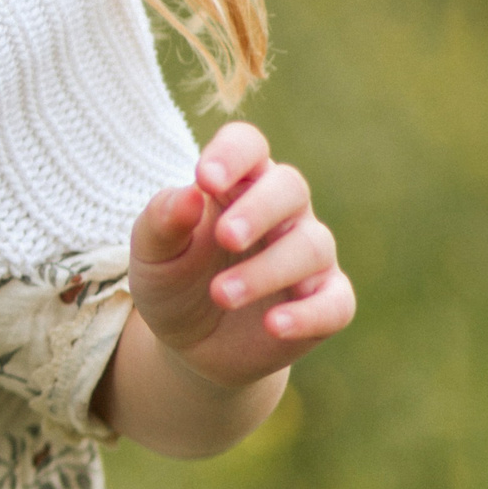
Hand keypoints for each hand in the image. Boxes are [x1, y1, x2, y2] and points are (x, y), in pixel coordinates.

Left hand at [128, 121, 355, 392]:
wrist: (188, 342)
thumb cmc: (173, 279)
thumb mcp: (152, 252)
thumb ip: (163, 220)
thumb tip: (189, 194)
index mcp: (236, 184)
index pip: (247, 145)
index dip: (232, 155)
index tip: (205, 179)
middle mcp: (281, 212)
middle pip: (290, 187)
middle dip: (259, 209)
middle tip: (225, 236)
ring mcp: (308, 257)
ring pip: (310, 247)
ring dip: (266, 271)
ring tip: (221, 294)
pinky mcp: (327, 302)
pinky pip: (335, 303)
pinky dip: (308, 314)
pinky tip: (274, 324)